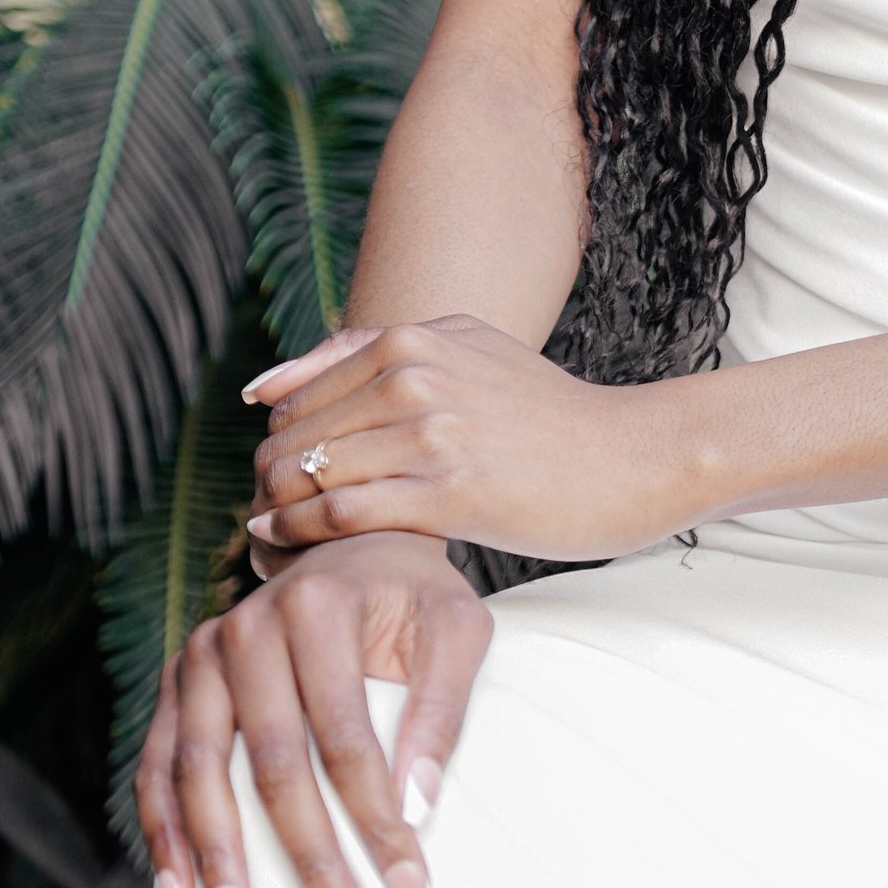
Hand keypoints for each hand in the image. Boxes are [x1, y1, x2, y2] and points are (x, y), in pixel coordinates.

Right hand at [137, 534, 489, 887]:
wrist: (353, 545)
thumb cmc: (414, 596)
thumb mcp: (458, 627)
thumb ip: (443, 707)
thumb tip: (418, 805)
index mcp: (316, 605)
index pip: (346, 735)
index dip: (376, 819)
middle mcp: (245, 625)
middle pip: (271, 763)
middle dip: (306, 857)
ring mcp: (200, 654)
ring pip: (198, 772)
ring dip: (218, 861)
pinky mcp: (176, 683)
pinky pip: (155, 767)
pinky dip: (163, 833)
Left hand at [246, 312, 691, 563]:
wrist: (625, 458)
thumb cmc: (543, 415)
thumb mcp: (466, 349)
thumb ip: (374, 352)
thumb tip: (269, 387)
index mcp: (413, 339)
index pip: (298, 393)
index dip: (274, 441)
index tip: (274, 475)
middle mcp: (416, 376)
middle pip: (295, 434)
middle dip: (267, 479)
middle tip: (262, 516)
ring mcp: (433, 434)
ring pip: (309, 473)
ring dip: (274, 510)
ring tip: (266, 538)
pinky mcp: (451, 492)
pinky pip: (343, 514)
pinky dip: (302, 533)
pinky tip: (288, 548)